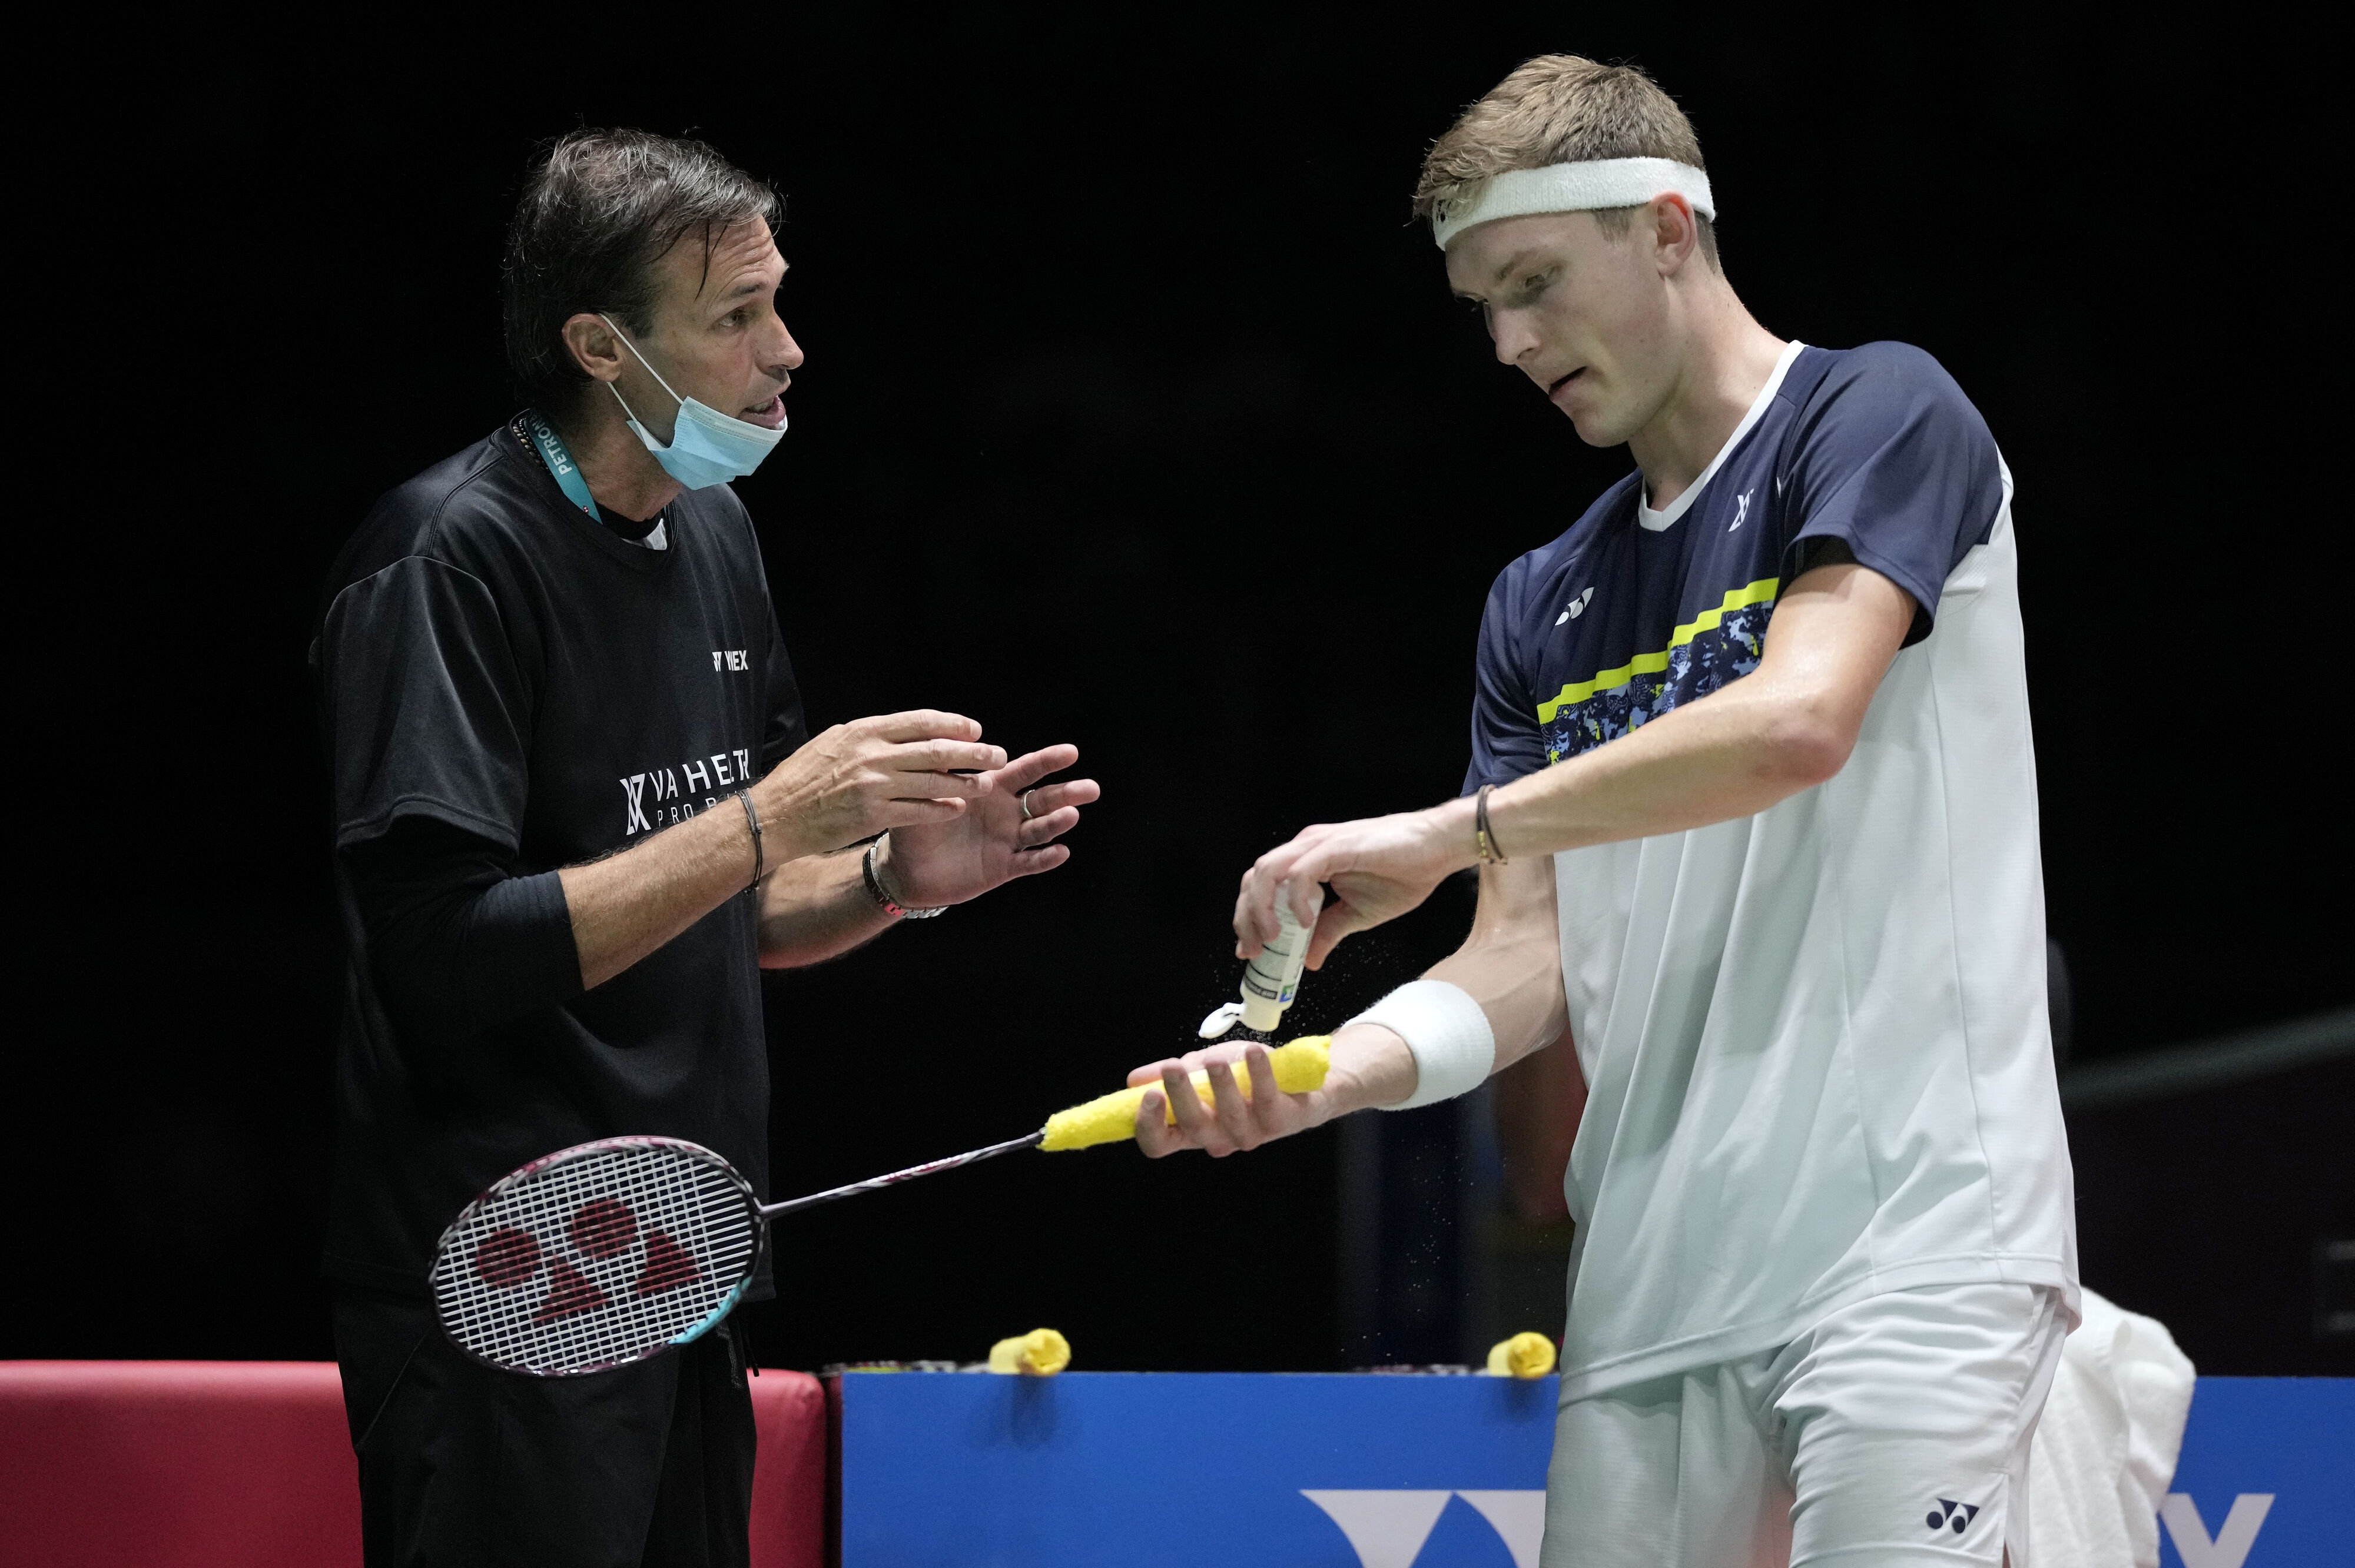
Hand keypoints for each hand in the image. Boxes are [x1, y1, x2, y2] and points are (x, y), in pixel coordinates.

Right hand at [753, 710, 1005, 860]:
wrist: (774, 816)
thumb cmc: (802, 778)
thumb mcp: (833, 742)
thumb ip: (869, 736)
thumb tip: (905, 732)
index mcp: (863, 731)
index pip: (920, 721)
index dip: (953, 725)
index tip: (975, 730)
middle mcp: (872, 755)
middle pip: (936, 750)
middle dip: (973, 753)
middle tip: (997, 755)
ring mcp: (874, 786)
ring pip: (933, 782)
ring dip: (965, 783)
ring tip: (985, 785)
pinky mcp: (873, 816)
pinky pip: (919, 811)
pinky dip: (942, 808)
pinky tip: (956, 807)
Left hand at [877, 743, 1099, 907]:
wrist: (907, 870)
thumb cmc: (916, 826)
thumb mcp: (923, 796)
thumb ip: (939, 774)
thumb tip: (947, 746)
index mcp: (991, 789)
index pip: (1026, 771)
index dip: (1048, 761)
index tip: (1071, 753)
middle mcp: (1006, 813)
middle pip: (1043, 800)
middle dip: (1067, 793)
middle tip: (1091, 788)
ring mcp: (1007, 841)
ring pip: (1040, 830)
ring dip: (1057, 823)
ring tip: (1071, 816)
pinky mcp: (1004, 867)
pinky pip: (1029, 862)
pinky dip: (1045, 858)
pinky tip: (1061, 852)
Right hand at [1128, 1042, 1330, 1158]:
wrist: (1299, 1081)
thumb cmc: (1244, 1079)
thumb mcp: (1201, 1071)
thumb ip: (1171, 1075)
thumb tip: (1133, 1080)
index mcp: (1192, 1131)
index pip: (1160, 1144)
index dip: (1149, 1125)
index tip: (1148, 1094)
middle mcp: (1218, 1139)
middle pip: (1192, 1128)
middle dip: (1181, 1096)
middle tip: (1172, 1068)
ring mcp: (1249, 1134)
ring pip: (1229, 1116)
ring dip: (1221, 1085)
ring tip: (1215, 1059)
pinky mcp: (1279, 1120)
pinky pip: (1266, 1099)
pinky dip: (1258, 1074)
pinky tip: (1252, 1053)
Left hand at [1233, 801, 1475, 967]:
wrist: (1438, 848)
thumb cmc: (1405, 871)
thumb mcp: (1358, 914)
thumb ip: (1328, 931)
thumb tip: (1308, 961)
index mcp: (1307, 860)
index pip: (1261, 886)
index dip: (1248, 918)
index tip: (1251, 950)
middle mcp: (1306, 847)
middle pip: (1254, 878)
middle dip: (1246, 918)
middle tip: (1254, 951)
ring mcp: (1319, 844)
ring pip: (1268, 871)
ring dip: (1262, 908)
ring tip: (1273, 938)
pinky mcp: (1337, 846)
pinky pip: (1301, 871)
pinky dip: (1295, 898)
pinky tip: (1304, 920)